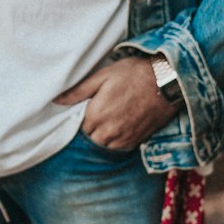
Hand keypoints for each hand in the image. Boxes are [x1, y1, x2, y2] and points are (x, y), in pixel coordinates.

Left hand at [53, 56, 181, 151]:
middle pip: (89, 139)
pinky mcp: (136, 140)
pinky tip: (117, 129)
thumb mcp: (103, 75)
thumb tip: (56, 100)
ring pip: (103, 146)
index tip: (83, 111)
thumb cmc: (134, 74)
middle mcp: (108, 131)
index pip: (77, 127)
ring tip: (106, 123)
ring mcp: (123, 138)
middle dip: (88, 130)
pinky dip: (115, 142)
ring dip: (101, 138)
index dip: (78, 120)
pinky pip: (119, 149)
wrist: (167, 81)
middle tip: (95, 116)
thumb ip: (78, 90)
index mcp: (96, 114)